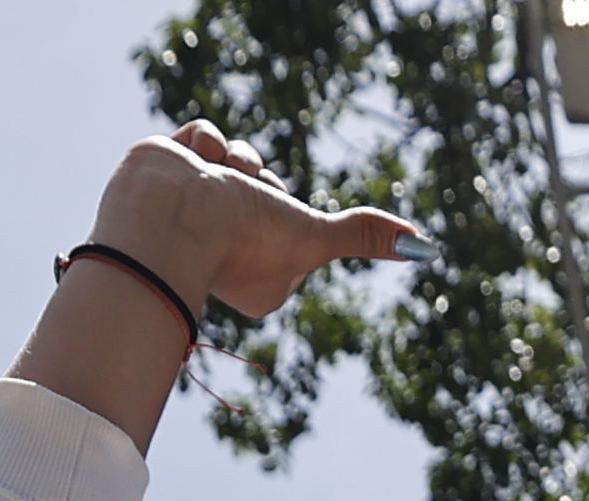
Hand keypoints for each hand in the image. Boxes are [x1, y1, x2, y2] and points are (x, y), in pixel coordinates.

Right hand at [86, 119, 426, 332]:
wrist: (166, 212)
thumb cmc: (240, 235)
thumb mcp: (314, 236)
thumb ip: (362, 238)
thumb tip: (421, 245)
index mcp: (260, 274)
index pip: (293, 221)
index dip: (289, 216)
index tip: (274, 231)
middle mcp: (227, 244)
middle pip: (270, 187)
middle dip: (263, 183)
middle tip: (245, 204)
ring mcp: (197, 208)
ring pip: (240, 158)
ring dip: (234, 161)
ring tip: (214, 183)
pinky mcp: (173, 173)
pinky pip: (204, 138)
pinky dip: (201, 145)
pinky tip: (190, 166)